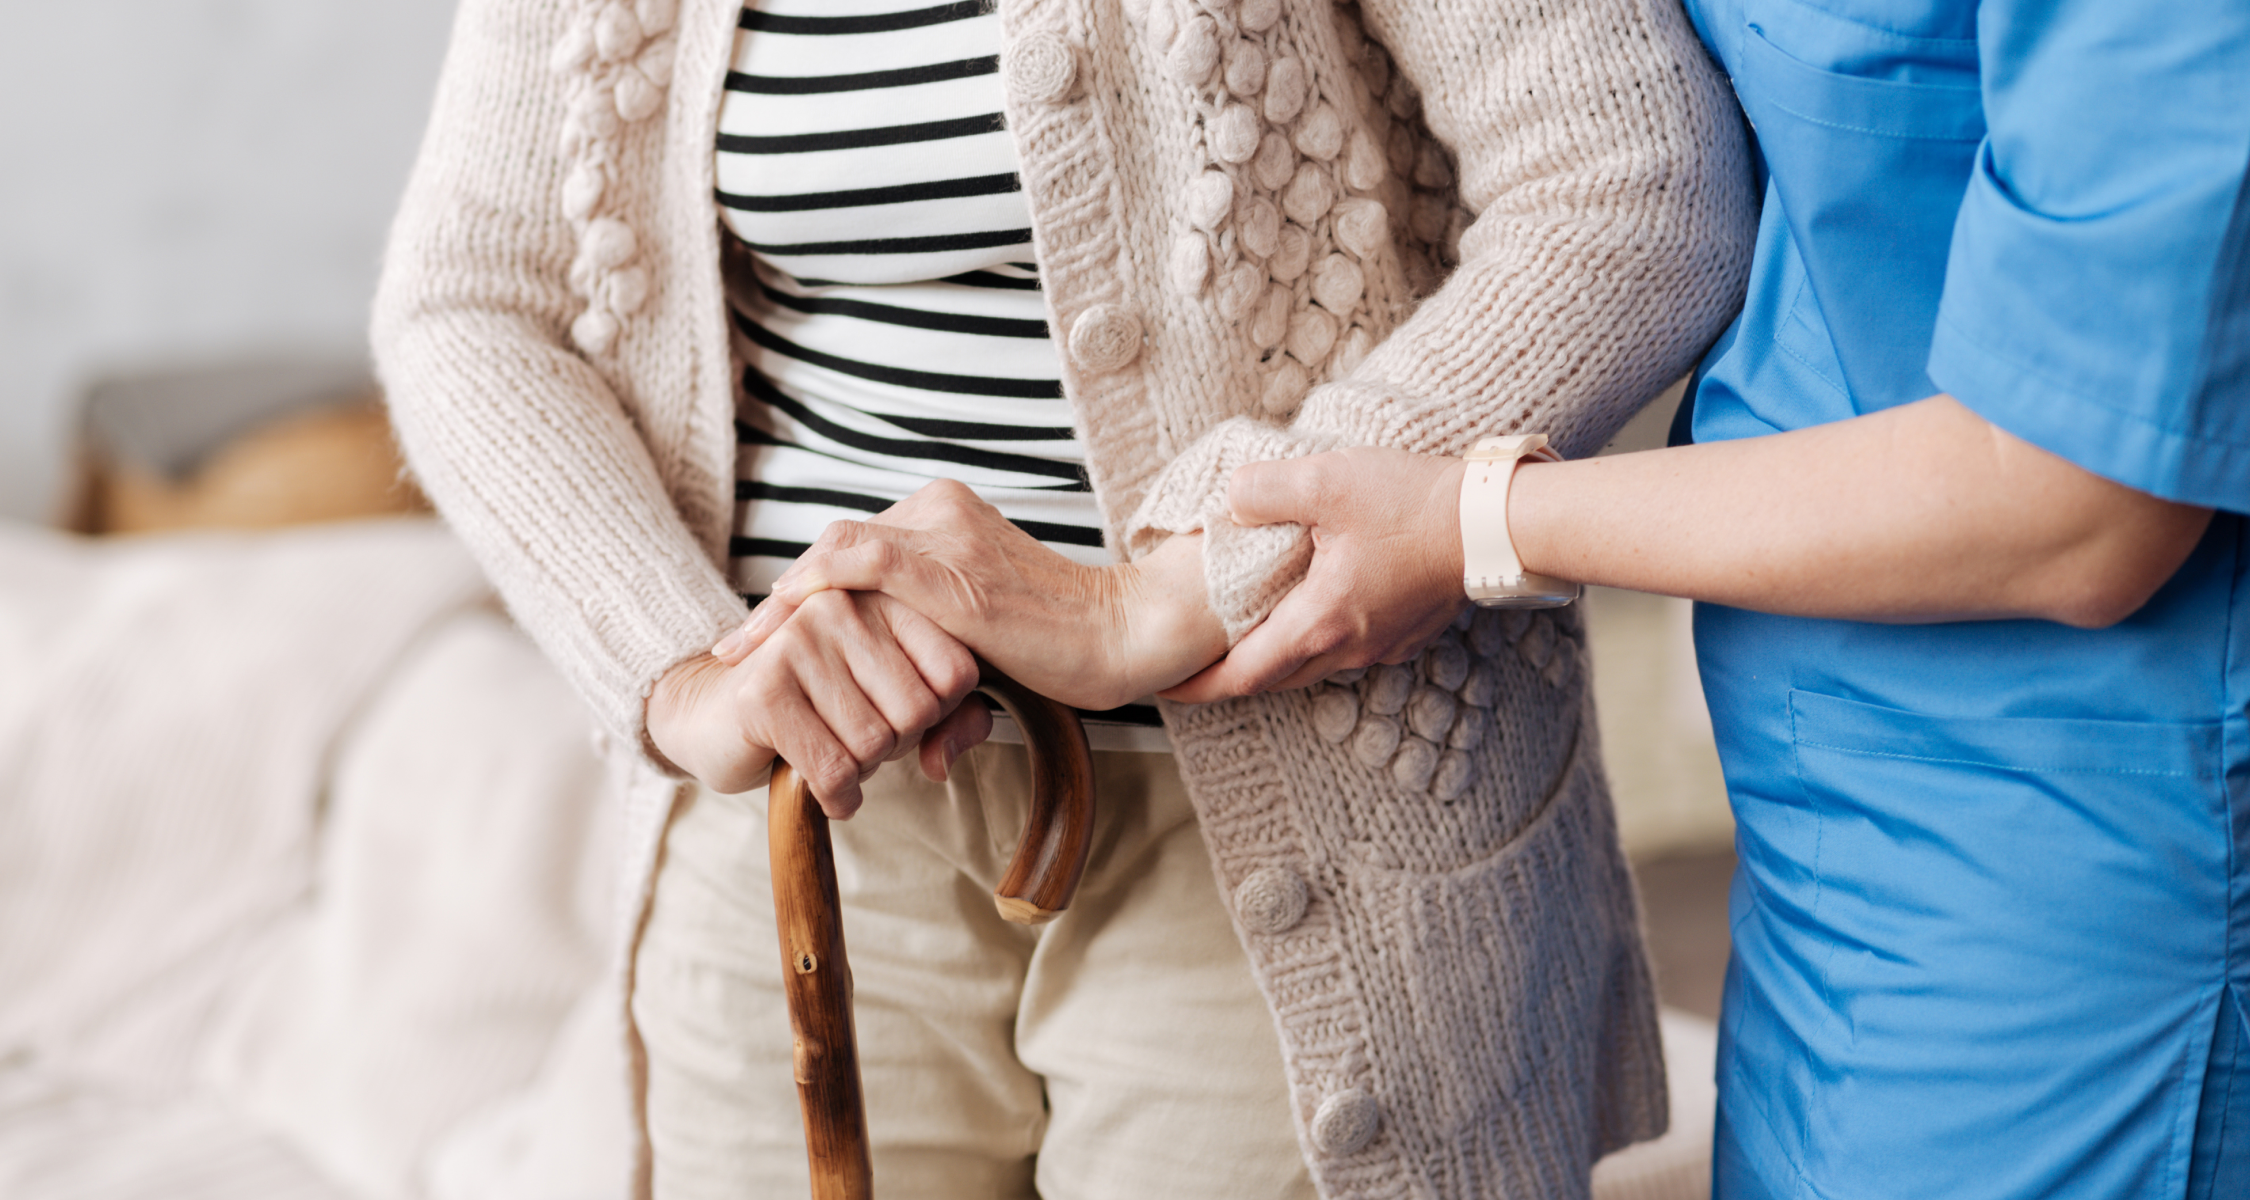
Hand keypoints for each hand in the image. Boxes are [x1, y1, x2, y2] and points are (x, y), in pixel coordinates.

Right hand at [648, 589, 989, 817]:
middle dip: (896, 746)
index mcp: (880, 596)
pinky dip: (838, 796)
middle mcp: (840, 606)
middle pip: (919, 711)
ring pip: (875, 743)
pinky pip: (832, 769)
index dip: (939, 715)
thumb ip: (951, 719)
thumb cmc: (818, 707)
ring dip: (863, 772)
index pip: (956, 672)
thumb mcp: (893, 702)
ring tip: (835, 752)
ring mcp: (797, 641)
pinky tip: (829, 792)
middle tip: (859, 740)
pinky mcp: (764, 690)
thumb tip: (945, 761)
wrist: (714, 715)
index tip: (897, 714)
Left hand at [710, 480, 1226, 709]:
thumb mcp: (987, 653)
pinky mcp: (949, 570)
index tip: (765, 638)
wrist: (1124, 634)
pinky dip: (811, 593)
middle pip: (835, 547)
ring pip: (835, 553)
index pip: (855, 546)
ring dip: (781, 606)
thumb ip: (945, 675)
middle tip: (735, 650)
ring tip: (739, 651)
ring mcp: (943, 535)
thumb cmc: (1069, 650)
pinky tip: (779, 628)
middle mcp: (939, 511)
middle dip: (781, 603)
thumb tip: (929, 754)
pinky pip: (858, 564)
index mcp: (946, 516)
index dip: (804, 592)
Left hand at [1165, 446, 1470, 701]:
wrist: (1494, 522)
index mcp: (1320, 622)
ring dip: (1274, 658)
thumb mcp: (1325, 481)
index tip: (1167, 689)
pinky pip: (1346, 648)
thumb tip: (1231, 501)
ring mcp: (1382, 644)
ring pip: (1312, 665)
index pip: (1244, 675)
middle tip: (1195, 665)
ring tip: (1243, 638)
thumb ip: (1263, 490)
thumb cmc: (1416, 505)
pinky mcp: (1406, 631)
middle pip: (1275, 678)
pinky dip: (1314, 639)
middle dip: (1231, 677)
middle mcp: (1350, 647)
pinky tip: (1308, 608)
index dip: (1199, 686)